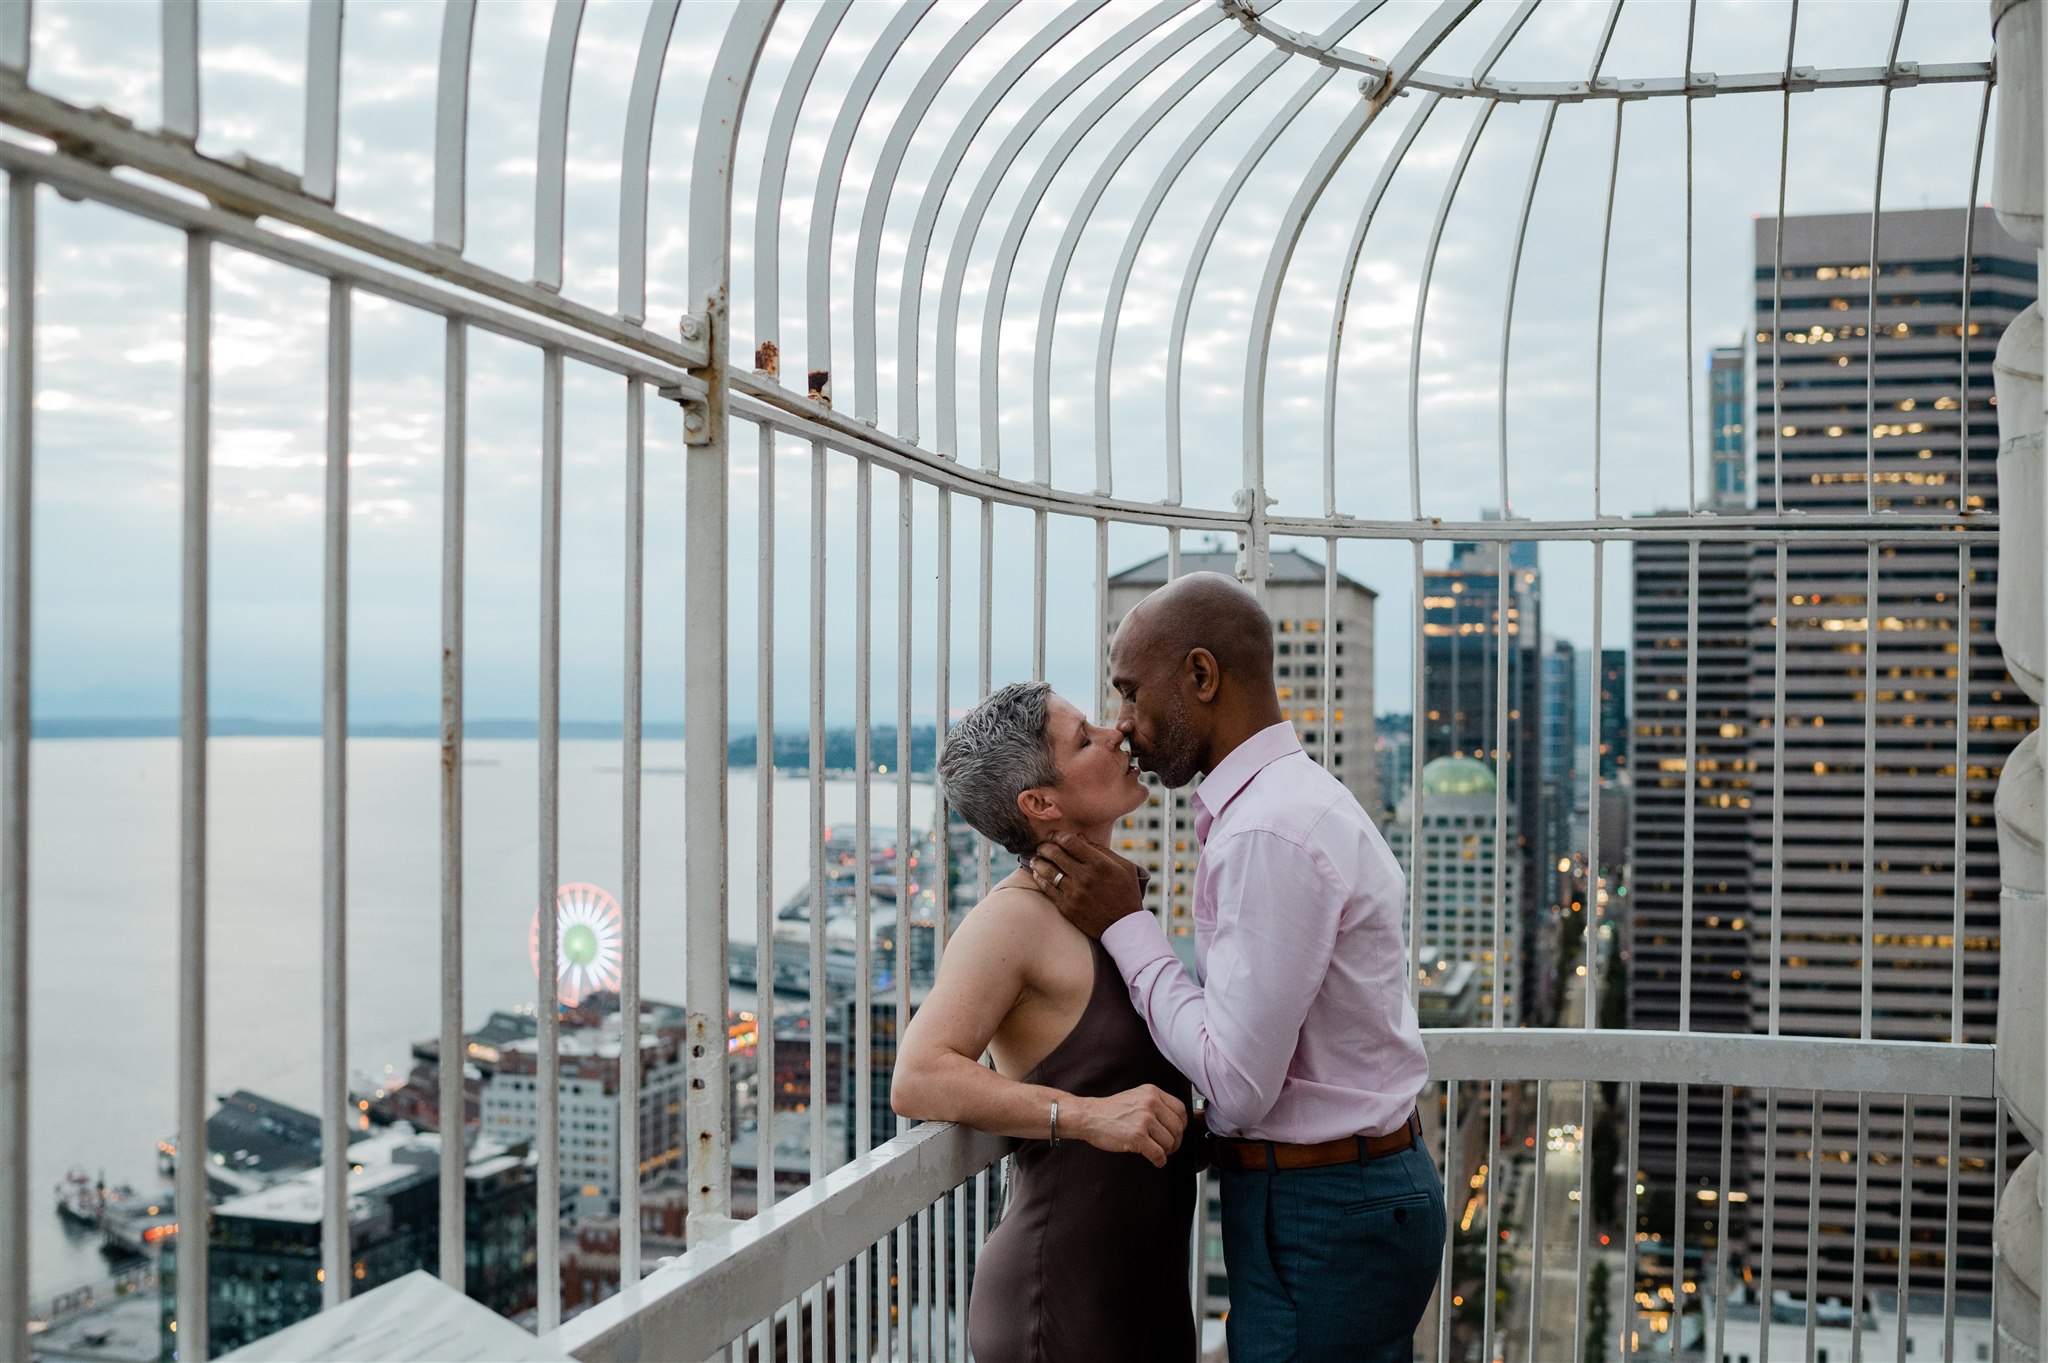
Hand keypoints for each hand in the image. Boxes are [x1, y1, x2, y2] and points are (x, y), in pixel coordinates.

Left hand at [1031, 832, 1144, 938]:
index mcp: (1099, 864)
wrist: (1124, 926)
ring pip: (1047, 870)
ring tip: (1036, 859)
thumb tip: (1079, 837)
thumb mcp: (1124, 867)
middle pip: (1054, 853)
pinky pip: (1047, 889)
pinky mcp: (1067, 907)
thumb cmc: (1126, 893)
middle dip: (1044, 847)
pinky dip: (1039, 878)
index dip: (1057, 835)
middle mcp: (1084, 877)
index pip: (1069, 841)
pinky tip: (1038, 874)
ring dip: (1038, 861)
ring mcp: (1074, 893)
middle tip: (1042, 847)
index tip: (1054, 836)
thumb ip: (1102, 850)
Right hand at [1067, 1085, 1187, 1168]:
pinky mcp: (1137, 1137)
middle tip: (1169, 1147)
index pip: (1180, 1110)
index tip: (1176, 1132)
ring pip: (1169, 1142)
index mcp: (1152, 1092)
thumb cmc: (1110, 1110)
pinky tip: (1155, 1161)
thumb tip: (1174, 1122)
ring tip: (1159, 1153)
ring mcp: (1144, 1120)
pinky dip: (1159, 1161)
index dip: (1182, 1125)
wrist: (1088, 1116)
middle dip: (1176, 1141)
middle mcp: (1150, 1103)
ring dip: (1167, 1152)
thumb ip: (1155, 1104)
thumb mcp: (1136, 1097)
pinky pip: (1158, 1153)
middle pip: (1177, 1128)